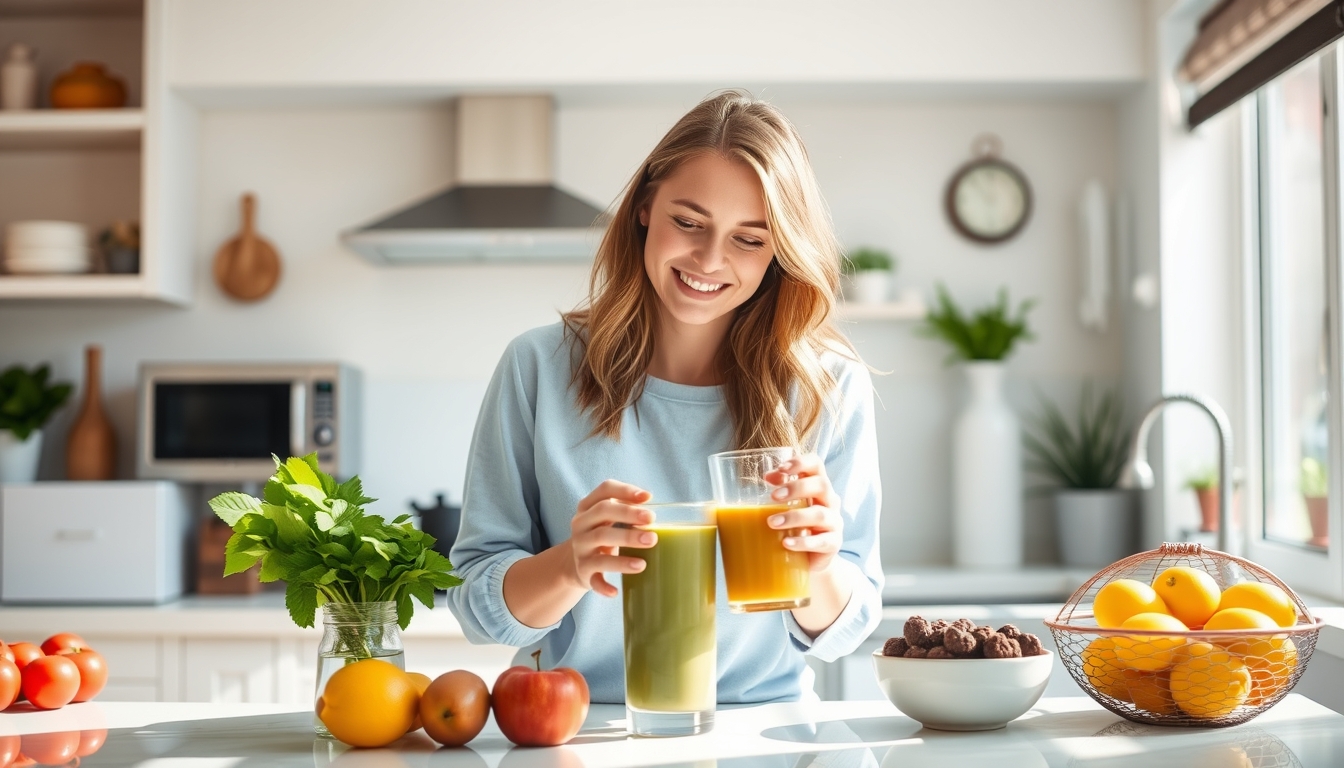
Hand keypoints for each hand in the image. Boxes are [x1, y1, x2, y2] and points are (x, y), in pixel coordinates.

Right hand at [569, 480, 656, 596]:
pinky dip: (604, 585)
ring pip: (601, 541)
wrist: (574, 565)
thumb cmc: (601, 536)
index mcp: (588, 507)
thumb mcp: (608, 520)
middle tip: (652, 521)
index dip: (625, 491)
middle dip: (629, 514)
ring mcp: (581, 548)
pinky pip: (593, 579)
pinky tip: (616, 591)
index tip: (647, 497)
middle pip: (603, 512)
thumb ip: (627, 509)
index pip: (605, 490)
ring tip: (648, 547)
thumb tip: (651, 505)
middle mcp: (581, 525)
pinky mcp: (583, 571)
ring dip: (626, 543)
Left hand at [764, 453, 842, 572]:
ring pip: (820, 514)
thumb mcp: (787, 506)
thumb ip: (779, 490)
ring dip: (794, 517)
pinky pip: (822, 541)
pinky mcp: (833, 544)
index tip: (781, 469)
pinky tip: (786, 543)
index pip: (816, 464)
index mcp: (817, 486)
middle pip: (821, 485)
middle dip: (797, 488)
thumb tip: (767, 477)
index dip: (801, 462)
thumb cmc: (796, 526)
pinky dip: (803, 542)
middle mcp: (830, 501)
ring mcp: (834, 523)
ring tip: (772, 523)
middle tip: (773, 496)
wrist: (809, 558)